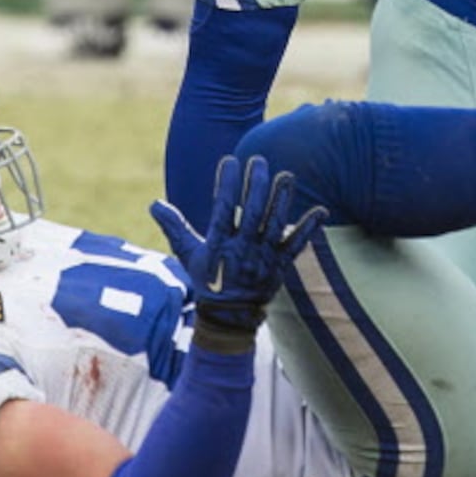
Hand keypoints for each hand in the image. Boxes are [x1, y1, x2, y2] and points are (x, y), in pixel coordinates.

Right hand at [148, 153, 325, 337]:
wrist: (228, 317)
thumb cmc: (207, 279)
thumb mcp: (188, 255)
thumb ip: (174, 227)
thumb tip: (153, 203)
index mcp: (219, 244)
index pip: (223, 208)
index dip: (227, 184)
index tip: (230, 160)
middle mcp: (242, 249)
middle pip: (252, 211)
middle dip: (256, 184)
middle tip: (259, 159)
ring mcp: (263, 257)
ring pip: (275, 223)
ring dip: (283, 199)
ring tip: (287, 175)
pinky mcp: (280, 265)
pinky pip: (297, 245)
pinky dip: (309, 228)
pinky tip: (322, 210)